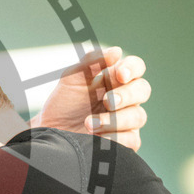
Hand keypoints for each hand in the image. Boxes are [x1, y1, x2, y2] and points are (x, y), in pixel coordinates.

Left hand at [34, 46, 150, 150]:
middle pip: (143, 90)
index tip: (120, 74)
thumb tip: (117, 51)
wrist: (50, 132)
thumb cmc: (63, 104)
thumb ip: (91, 62)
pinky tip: (97, 138)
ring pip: (138, 116)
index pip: (135, 67)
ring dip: (114, 120)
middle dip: (126, 95)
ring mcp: (126, 120)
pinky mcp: (124, 142)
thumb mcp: (72, 79)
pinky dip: (115, 138)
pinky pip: (132, 140)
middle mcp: (125, 98)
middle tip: (106, 101)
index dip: (132, 68)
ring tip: (89, 124)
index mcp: (115, 79)